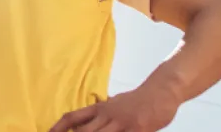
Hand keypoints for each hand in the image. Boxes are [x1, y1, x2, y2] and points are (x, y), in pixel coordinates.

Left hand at [49, 85, 179, 131]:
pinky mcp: (137, 130)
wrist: (162, 91)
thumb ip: (104, 110)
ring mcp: (122, 124)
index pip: (73, 117)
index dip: (58, 127)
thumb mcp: (116, 102)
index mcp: (101, 108)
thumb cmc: (139, 99)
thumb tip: (91, 114)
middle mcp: (107, 115)